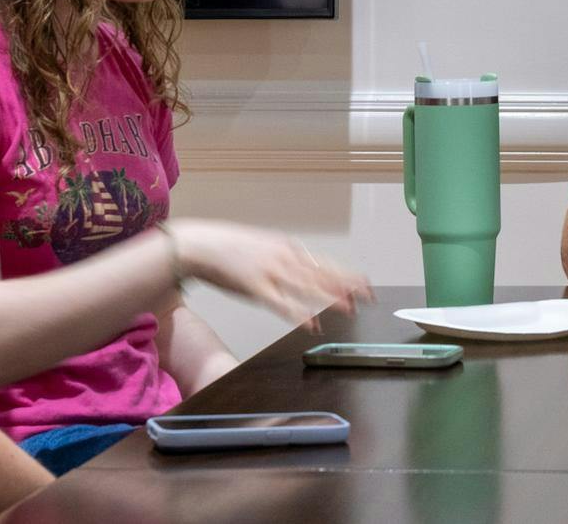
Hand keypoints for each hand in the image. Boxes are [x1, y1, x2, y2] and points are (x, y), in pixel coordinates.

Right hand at [169, 219, 372, 328]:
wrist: (200, 245)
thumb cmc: (229, 247)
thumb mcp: (264, 246)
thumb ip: (284, 258)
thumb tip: (301, 268)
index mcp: (288, 248)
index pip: (324, 262)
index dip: (346, 274)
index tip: (365, 284)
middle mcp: (284, 257)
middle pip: (322, 273)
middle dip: (347, 286)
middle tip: (368, 296)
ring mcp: (271, 271)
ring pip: (307, 286)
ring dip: (329, 298)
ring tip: (349, 309)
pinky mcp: (255, 287)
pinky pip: (281, 303)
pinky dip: (298, 313)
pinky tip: (311, 323)